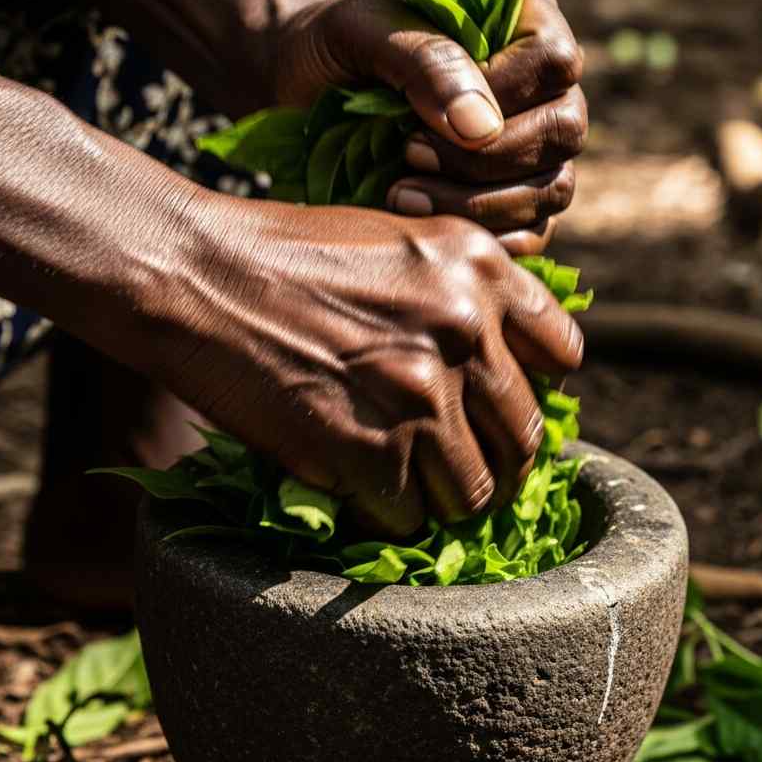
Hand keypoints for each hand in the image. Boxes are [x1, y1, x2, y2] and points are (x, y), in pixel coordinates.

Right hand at [142, 196, 583, 535]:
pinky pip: (410, 520)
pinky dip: (389, 517)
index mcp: (482, 269)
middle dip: (498, 463)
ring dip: (447, 501)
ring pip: (476, 492)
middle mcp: (468, 329)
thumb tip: (503, 364)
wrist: (199, 273)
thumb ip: (466, 292)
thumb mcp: (404, 241)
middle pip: (525, 437)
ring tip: (414, 491)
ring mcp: (423, 395)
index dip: (533, 391)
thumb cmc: (291, 254)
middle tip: (465, 472)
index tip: (502, 410)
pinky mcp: (372, 453)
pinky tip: (361, 493)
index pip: (561, 356)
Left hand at [273, 0, 585, 253]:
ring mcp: (535, 148)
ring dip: (479, 204)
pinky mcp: (517, 201)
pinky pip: (533, 234)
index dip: (502, 94)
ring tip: (401, 194)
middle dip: (484, 158)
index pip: (555, 60)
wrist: (300, 93)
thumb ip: (426, 62)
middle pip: (565, 130)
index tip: (423, 110)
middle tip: (408, 154)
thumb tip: (483, 128)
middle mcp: (542, 86)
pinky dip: (485, 238)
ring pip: (553, 188)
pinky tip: (426, 225)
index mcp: (521, 20)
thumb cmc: (333, 47)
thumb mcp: (362, 31)